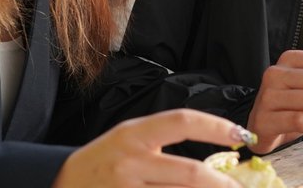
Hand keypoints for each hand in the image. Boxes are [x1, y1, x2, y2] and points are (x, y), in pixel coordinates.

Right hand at [52, 109, 250, 187]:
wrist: (61, 183)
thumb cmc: (105, 159)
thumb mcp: (130, 137)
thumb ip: (165, 139)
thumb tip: (217, 148)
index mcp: (134, 133)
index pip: (182, 121)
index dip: (215, 126)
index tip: (241, 135)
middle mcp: (131, 161)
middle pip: (189, 173)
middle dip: (222, 183)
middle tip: (240, 187)